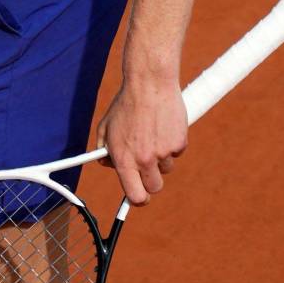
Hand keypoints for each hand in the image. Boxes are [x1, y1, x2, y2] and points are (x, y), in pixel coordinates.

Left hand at [96, 76, 187, 205]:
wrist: (150, 83)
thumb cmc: (125, 104)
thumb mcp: (106, 127)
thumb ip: (103, 150)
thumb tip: (108, 164)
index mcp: (125, 159)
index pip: (135, 195)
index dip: (138, 199)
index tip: (139, 196)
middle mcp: (145, 160)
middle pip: (154, 187)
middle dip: (151, 180)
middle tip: (147, 165)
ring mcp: (164, 152)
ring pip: (166, 168)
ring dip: (161, 158)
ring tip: (152, 134)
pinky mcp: (179, 142)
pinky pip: (176, 152)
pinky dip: (172, 143)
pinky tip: (163, 126)